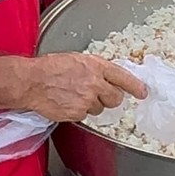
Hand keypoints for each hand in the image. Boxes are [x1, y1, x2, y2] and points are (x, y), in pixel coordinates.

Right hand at [25, 52, 147, 121]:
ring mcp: (87, 100)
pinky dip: (78, 111)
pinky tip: (67, 102)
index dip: (135, 86)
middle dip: (110, 98)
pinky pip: (84, 115)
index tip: (142, 92)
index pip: (123, 77)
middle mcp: (95, 83)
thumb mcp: (78, 60)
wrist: (31, 81)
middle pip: (115, 98)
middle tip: (98, 94)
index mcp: (97, 66)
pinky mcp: (77, 113)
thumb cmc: (50, 67)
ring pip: (99, 108)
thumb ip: (95, 68)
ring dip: (91, 104)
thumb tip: (107, 76)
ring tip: (74, 95)